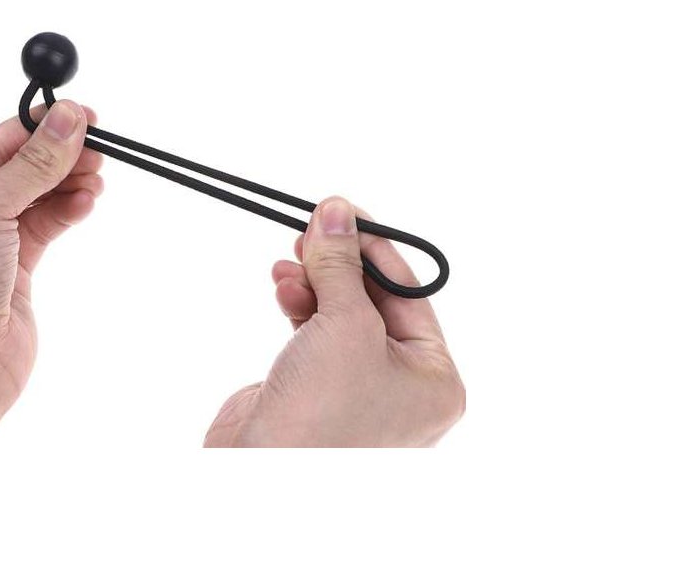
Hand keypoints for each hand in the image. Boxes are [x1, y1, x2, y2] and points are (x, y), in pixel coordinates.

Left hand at [0, 101, 102, 446]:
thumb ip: (33, 164)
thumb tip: (67, 120)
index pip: (0, 139)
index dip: (42, 125)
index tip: (82, 115)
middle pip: (25, 164)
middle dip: (62, 153)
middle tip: (99, 146)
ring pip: (41, 193)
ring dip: (71, 182)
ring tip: (96, 177)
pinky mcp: (19, 264)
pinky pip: (49, 223)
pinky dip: (70, 210)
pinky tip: (85, 203)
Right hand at [205, 197, 463, 446]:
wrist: (257, 480)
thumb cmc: (322, 418)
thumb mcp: (343, 325)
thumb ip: (341, 264)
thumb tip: (336, 213)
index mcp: (434, 378)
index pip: (409, 293)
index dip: (373, 246)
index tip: (341, 211)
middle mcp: (402, 386)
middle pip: (373, 300)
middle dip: (339, 264)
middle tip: (310, 230)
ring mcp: (357, 390)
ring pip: (341, 314)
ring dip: (314, 282)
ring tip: (288, 264)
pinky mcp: (316, 391)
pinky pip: (314, 333)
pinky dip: (300, 305)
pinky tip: (282, 288)